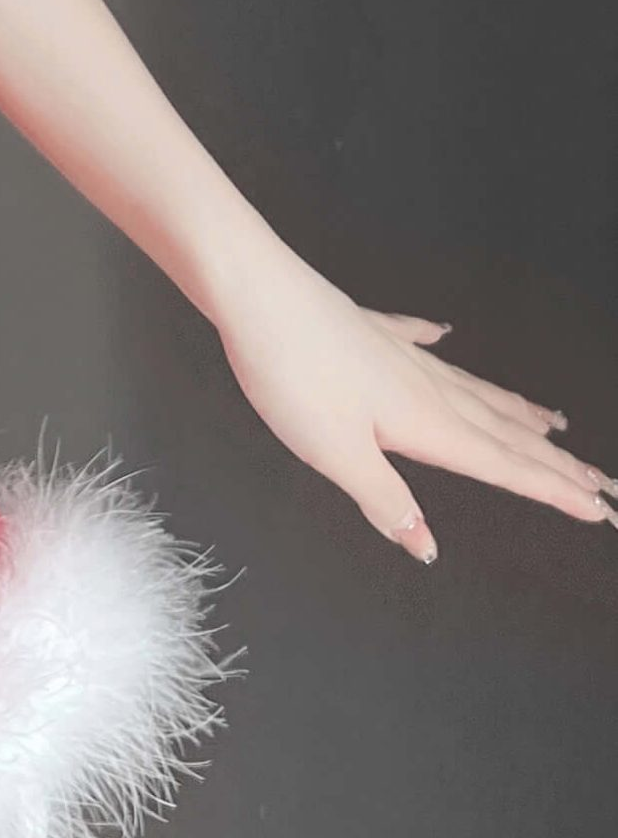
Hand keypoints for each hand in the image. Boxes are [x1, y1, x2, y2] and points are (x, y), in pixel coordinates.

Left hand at [215, 254, 609, 562]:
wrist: (254, 292)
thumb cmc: (289, 371)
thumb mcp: (335, 453)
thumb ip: (384, 499)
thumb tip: (425, 544)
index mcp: (424, 422)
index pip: (503, 465)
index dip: (552, 490)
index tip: (598, 508)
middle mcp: (423, 386)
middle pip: (502, 430)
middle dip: (552, 460)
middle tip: (598, 480)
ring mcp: (395, 353)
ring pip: (471, 389)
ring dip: (514, 410)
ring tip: (550, 423)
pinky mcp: (362, 328)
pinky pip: (412, 339)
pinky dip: (433, 341)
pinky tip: (443, 334)